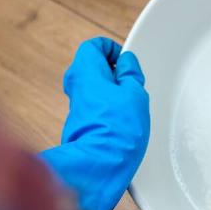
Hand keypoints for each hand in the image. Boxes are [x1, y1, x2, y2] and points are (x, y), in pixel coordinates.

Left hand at [40, 37, 148, 209]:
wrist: (103, 163)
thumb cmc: (119, 128)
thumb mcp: (135, 92)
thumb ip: (130, 73)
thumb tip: (126, 63)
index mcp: (85, 70)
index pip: (94, 46)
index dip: (113, 50)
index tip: (127, 62)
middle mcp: (75, 86)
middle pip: (92, 66)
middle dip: (113, 71)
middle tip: (131, 82)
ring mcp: (76, 106)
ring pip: (94, 87)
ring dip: (111, 90)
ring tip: (130, 103)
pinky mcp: (80, 123)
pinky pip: (94, 105)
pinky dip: (108, 106)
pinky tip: (123, 119)